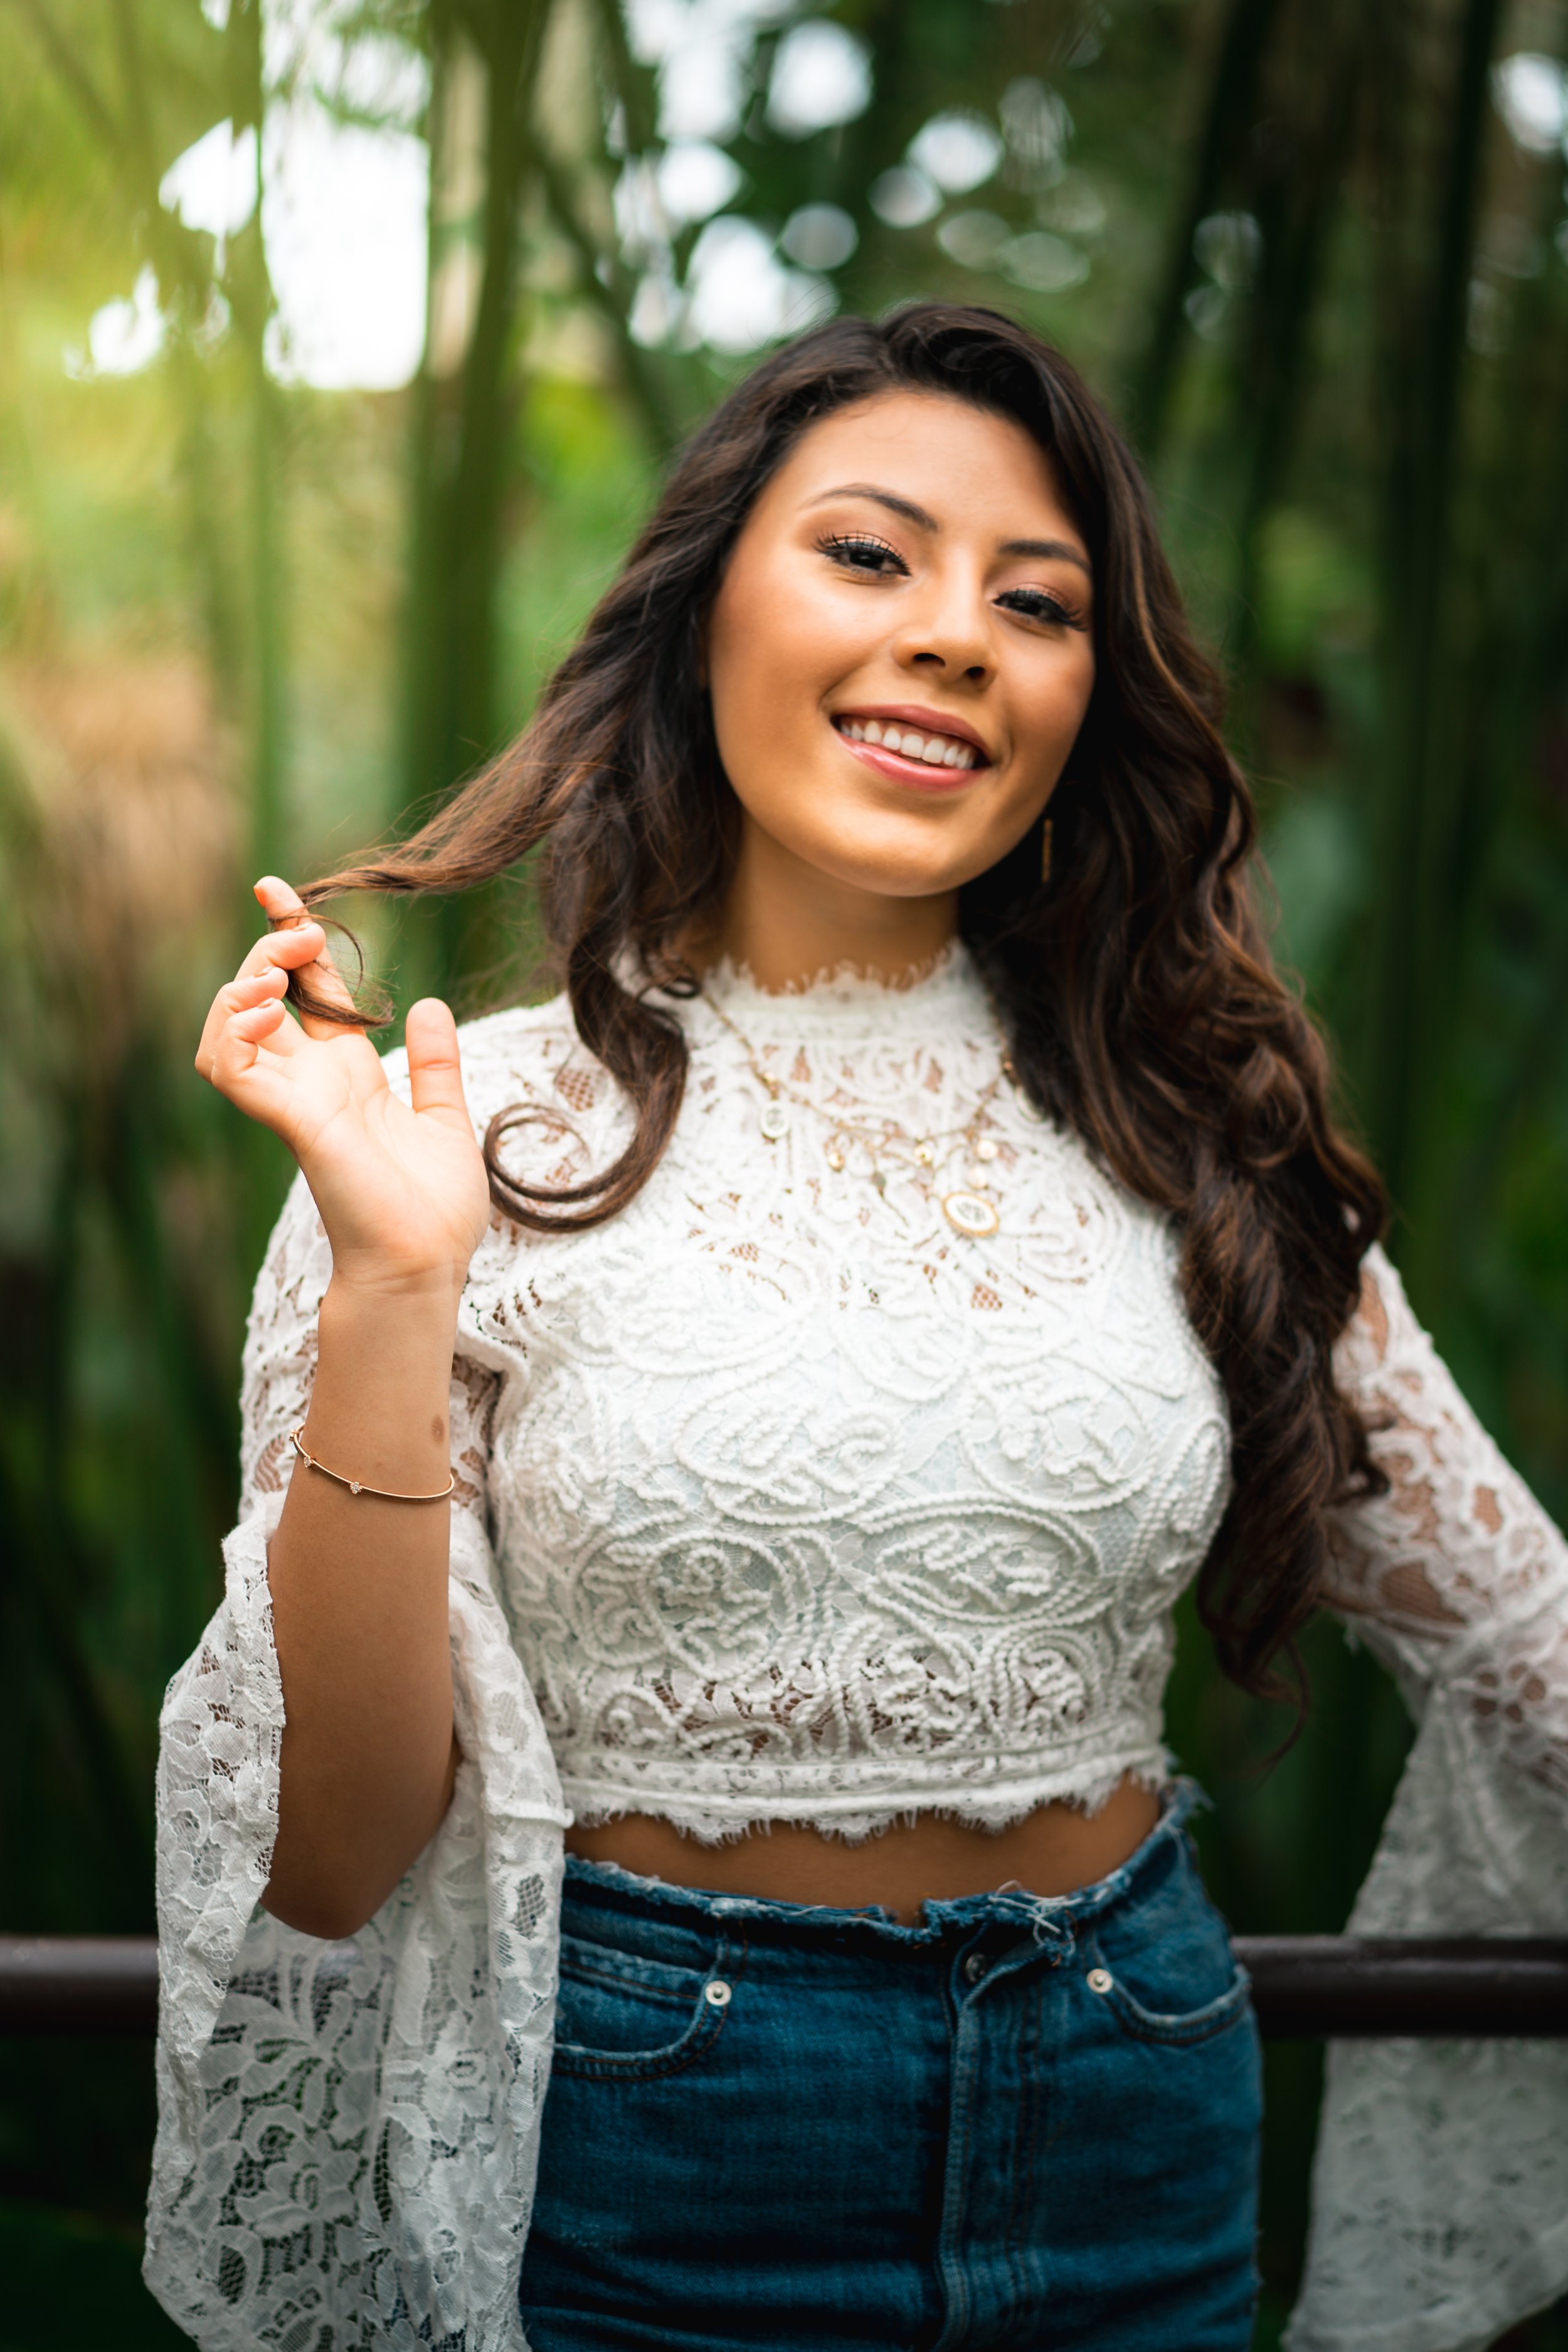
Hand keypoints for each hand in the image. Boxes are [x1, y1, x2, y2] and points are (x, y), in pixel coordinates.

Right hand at [197, 878, 491, 1296]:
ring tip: (276, 972)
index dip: (292, 936)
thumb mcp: (445, 1118)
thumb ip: (434, 1065)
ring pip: (228, 1028)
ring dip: (241, 987)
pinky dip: (235, 1032)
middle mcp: (312, 1081)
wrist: (427, 1264)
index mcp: (347, 1073)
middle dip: (268, 948)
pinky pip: (232, 1069)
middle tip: (295, 930)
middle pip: (262, 995)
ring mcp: (295, 1100)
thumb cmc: (435, 1208)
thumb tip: (433, 1005)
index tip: (276, 888)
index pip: (309, 990)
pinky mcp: (292, 1121)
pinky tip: (264, 1012)